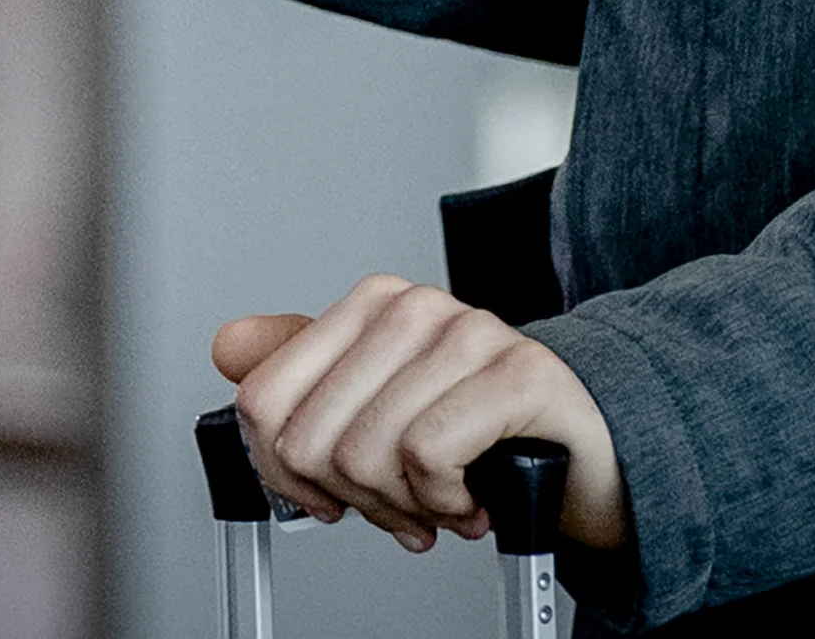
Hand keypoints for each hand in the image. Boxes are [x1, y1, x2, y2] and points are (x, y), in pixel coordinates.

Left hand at [212, 277, 626, 555]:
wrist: (585, 447)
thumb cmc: (481, 430)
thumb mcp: (380, 403)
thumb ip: (301, 372)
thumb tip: (228, 347)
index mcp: (370, 307)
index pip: (265, 402)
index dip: (284, 472)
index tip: (324, 495)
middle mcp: (415, 309)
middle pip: (312, 439)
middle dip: (352, 498)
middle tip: (398, 505)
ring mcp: (470, 333)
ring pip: (369, 453)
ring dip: (406, 506)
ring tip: (441, 501)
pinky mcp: (520, 373)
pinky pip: (430, 456)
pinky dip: (446, 501)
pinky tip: (472, 497)